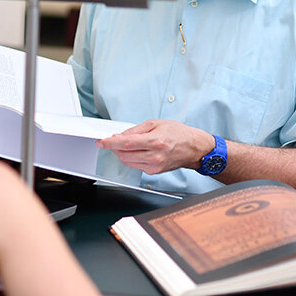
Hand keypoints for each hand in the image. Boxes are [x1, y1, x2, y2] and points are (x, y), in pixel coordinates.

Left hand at [96, 119, 214, 174]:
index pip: (126, 144)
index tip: (101, 142)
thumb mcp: (156, 123)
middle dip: (115, 148)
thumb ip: (136, 130)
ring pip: (128, 162)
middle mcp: (155, 156)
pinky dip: (132, 158)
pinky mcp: (154, 172)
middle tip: (112, 141)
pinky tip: (137, 152)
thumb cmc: (179, 134)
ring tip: (126, 145)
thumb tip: (120, 136)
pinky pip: (136, 166)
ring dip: (122, 154)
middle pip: (124, 155)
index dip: (110, 143)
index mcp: (156, 141)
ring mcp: (154, 166)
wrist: (194, 148)